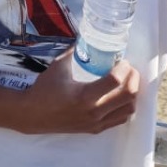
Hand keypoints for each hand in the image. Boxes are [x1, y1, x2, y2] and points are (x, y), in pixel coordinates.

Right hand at [13, 49, 139, 134]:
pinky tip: (120, 97)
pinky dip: (125, 107)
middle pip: (128, 97)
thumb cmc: (44, 89)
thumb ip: (74, 51)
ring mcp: (96, 123)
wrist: (32, 115)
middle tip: (130, 69)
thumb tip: (86, 37)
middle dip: (134, 80)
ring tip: (127, 82)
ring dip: (132, 95)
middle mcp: (94, 112)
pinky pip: (120, 120)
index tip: (122, 60)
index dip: (124, 68)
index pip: (115, 81)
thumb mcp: (59, 66)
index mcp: (85, 95)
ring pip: (128, 110)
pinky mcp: (95, 129)